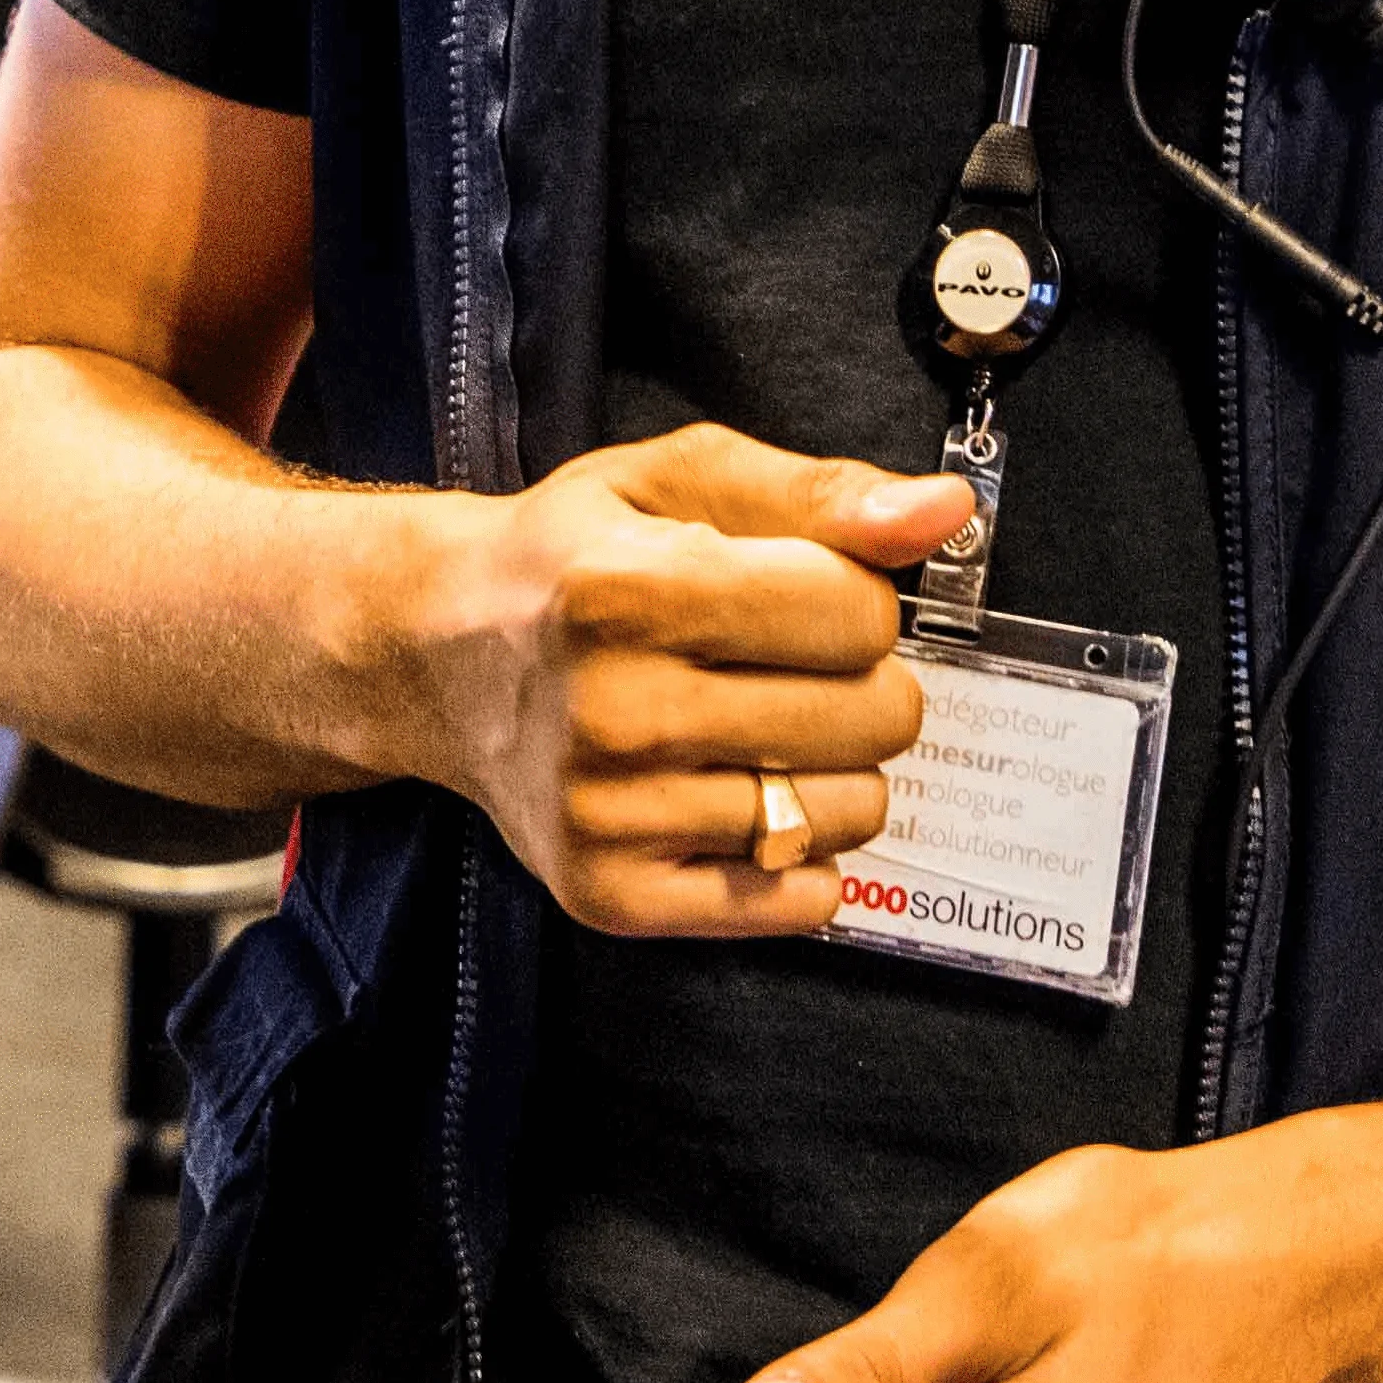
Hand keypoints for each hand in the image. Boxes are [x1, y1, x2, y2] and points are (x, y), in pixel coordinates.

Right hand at [398, 423, 967, 936]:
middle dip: (855, 679)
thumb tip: (941, 513)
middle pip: (872, 717)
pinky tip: (742, 794)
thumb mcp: (677, 481)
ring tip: (758, 726)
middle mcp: (611, 710)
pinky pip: (799, 901)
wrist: (441, 653)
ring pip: (849, 812)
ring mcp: (608, 815)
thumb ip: (818, 493)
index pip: (858, 614)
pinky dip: (800, 852)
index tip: (796, 591)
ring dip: (832, 766)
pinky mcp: (611, 894)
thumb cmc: (574, 558)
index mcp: (625, 589)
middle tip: (780, 662)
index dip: (851, 594)